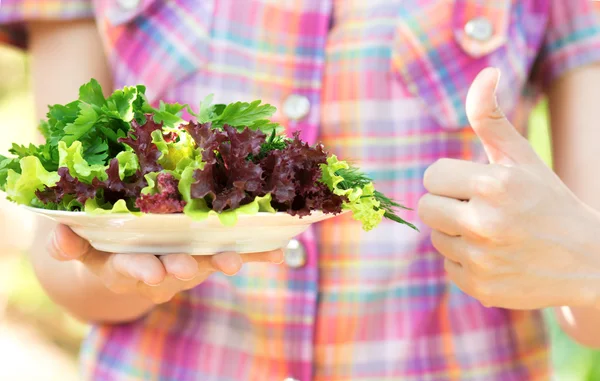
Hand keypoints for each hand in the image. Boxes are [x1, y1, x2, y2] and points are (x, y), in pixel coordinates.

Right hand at [47, 224, 283, 303]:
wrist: (130, 262)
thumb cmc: (109, 247)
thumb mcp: (88, 246)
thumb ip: (72, 242)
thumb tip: (60, 234)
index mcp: (129, 265)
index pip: (134, 270)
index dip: (141, 271)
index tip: (152, 270)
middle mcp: (162, 268)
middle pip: (173, 271)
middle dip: (182, 268)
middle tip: (190, 265)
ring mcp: (189, 261)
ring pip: (206, 263)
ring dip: (222, 259)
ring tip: (236, 258)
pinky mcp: (210, 253)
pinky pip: (238, 253)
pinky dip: (258, 252)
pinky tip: (279, 251)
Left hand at [418, 67, 599, 309]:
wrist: (589, 261)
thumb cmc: (548, 201)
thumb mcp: (522, 157)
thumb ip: (491, 118)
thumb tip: (485, 73)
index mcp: (494, 185)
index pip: (432, 176)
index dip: (450, 179)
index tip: (473, 184)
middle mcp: (485, 224)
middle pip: (426, 207)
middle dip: (447, 204)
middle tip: (479, 208)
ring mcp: (482, 259)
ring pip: (436, 237)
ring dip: (456, 232)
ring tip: (492, 232)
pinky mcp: (480, 287)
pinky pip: (448, 265)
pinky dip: (465, 260)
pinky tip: (495, 256)